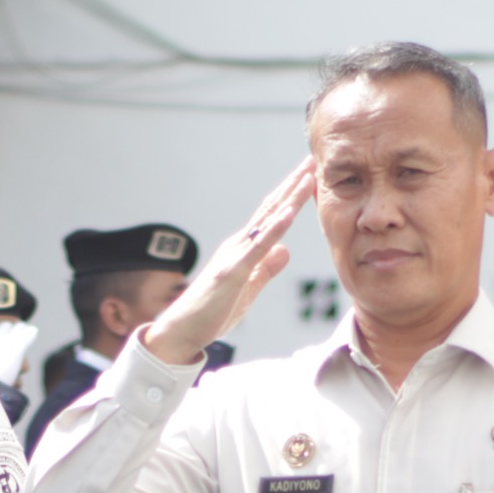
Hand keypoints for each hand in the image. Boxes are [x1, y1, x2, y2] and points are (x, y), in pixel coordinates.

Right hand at [142, 159, 313, 365]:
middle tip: (312, 162)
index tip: (309, 178)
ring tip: (307, 176)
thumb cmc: (211, 312)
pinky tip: (289, 213)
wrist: (181, 331)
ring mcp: (234, 256)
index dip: (291, 197)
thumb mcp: (248, 289)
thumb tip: (286, 250)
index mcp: (243, 249)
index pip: (271, 217)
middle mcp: (238, 245)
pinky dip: (274, 229)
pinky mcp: (232, 272)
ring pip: (266, 221)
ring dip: (288, 198)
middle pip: (270, 210)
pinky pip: (257, 247)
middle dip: (292, 186)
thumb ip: (266, 269)